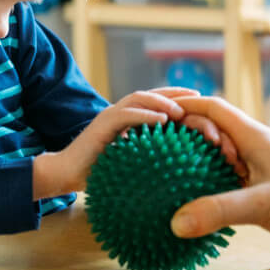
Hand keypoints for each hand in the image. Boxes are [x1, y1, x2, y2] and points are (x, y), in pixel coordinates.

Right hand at [33, 87, 199, 199]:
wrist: (68, 175)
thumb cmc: (99, 174)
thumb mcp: (131, 163)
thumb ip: (149, 158)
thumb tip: (179, 168)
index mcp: (129, 121)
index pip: (157, 104)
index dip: (179, 100)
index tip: (202, 104)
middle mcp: (120, 113)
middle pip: (152, 95)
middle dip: (176, 94)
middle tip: (198, 98)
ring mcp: (110, 116)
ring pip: (139, 99)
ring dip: (162, 101)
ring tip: (181, 109)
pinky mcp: (101, 124)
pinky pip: (126, 114)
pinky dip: (145, 114)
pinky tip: (163, 119)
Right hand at [170, 96, 269, 248]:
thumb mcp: (263, 204)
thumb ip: (219, 211)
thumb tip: (175, 223)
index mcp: (253, 136)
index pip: (212, 107)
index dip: (184, 108)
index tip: (159, 121)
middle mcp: (253, 146)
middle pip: (210, 127)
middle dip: (187, 137)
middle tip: (168, 156)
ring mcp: (257, 166)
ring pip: (217, 153)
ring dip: (197, 161)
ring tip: (176, 177)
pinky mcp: (259, 186)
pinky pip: (225, 176)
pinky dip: (208, 181)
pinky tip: (197, 200)